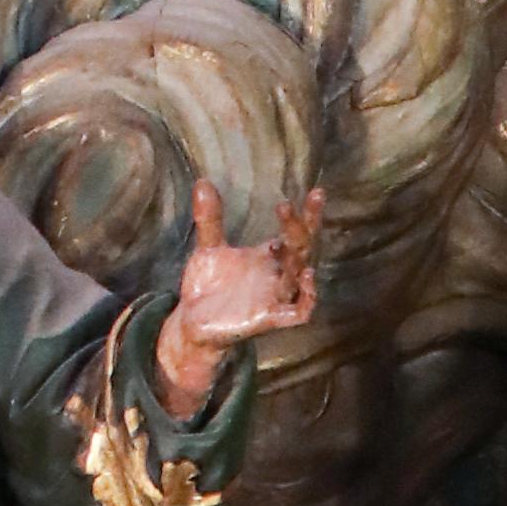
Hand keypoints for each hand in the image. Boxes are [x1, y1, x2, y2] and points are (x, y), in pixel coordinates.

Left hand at [160, 175, 313, 410]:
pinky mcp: (270, 319)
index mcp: (268, 258)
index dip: (307, 215)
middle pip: (303, 249)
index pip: (296, 233)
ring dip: (300, 256)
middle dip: (306, 227)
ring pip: (300, 276)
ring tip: (290, 238)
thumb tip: (202, 182)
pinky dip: (307, 297)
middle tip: (305, 201)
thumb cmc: (208, 287)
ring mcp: (275, 298)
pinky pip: (299, 311)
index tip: (314, 192)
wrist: (192, 324)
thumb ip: (210, 218)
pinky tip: (305, 276)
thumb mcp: (209, 248)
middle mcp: (277, 276)